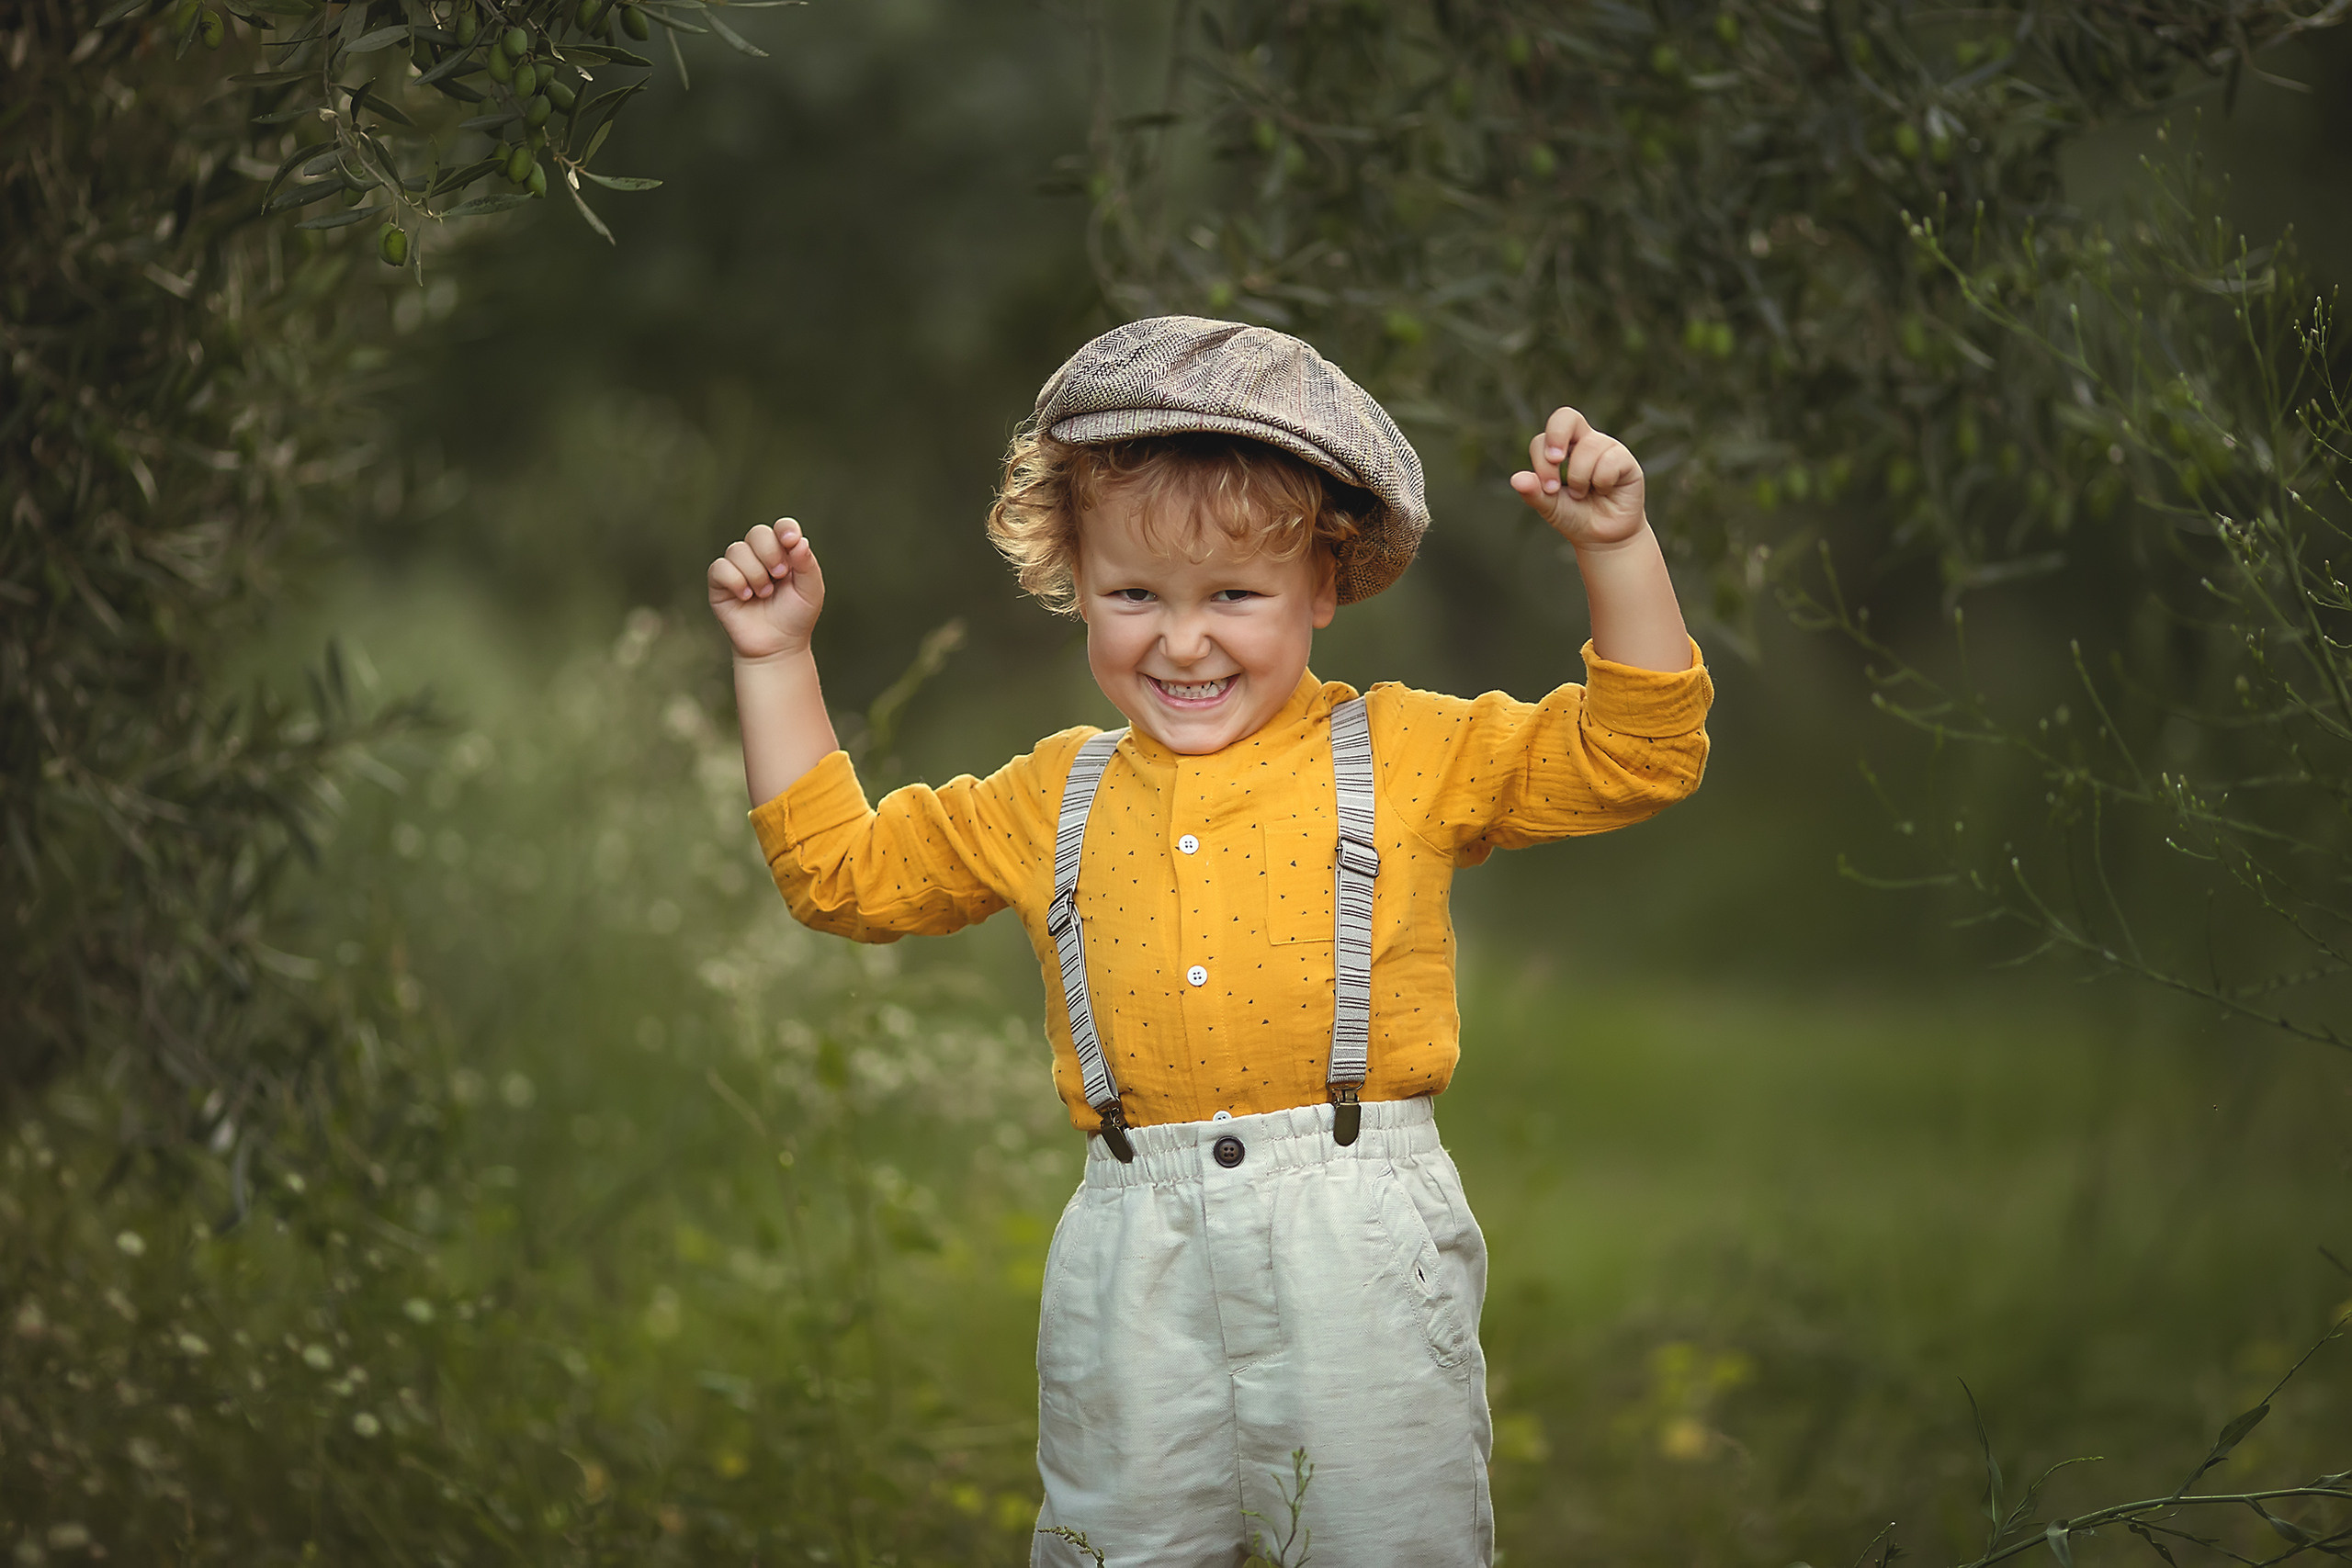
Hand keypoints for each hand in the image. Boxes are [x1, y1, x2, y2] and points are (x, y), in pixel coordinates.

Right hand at [708, 519, 825, 660]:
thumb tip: (798, 540)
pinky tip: (746, 597)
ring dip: (755, 574)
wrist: (778, 646)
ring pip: (738, 550)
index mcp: (784, 553)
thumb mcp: (811, 591)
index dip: (785, 529)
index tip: (791, 542)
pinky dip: (735, 581)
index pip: (782, 527)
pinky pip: (720, 567)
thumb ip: (807, 564)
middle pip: (758, 533)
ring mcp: (738, 567)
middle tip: (780, 576)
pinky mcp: (719, 583)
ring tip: (764, 594)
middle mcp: (759, 556)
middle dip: (770, 553)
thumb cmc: (796, 617)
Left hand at [1509, 408, 1647, 549]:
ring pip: (1589, 447)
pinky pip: (1610, 460)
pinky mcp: (1625, 459)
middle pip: (1566, 416)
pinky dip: (1603, 482)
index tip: (1548, 488)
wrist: (1602, 537)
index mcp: (1561, 449)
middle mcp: (1584, 441)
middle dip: (1556, 437)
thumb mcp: (1549, 507)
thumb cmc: (1575, 516)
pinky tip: (1606, 491)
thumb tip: (1516, 479)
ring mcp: (1606, 447)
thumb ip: (1533, 492)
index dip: (1541, 460)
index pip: (1543, 439)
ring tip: (1584, 493)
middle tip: (1555, 461)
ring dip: (1581, 477)